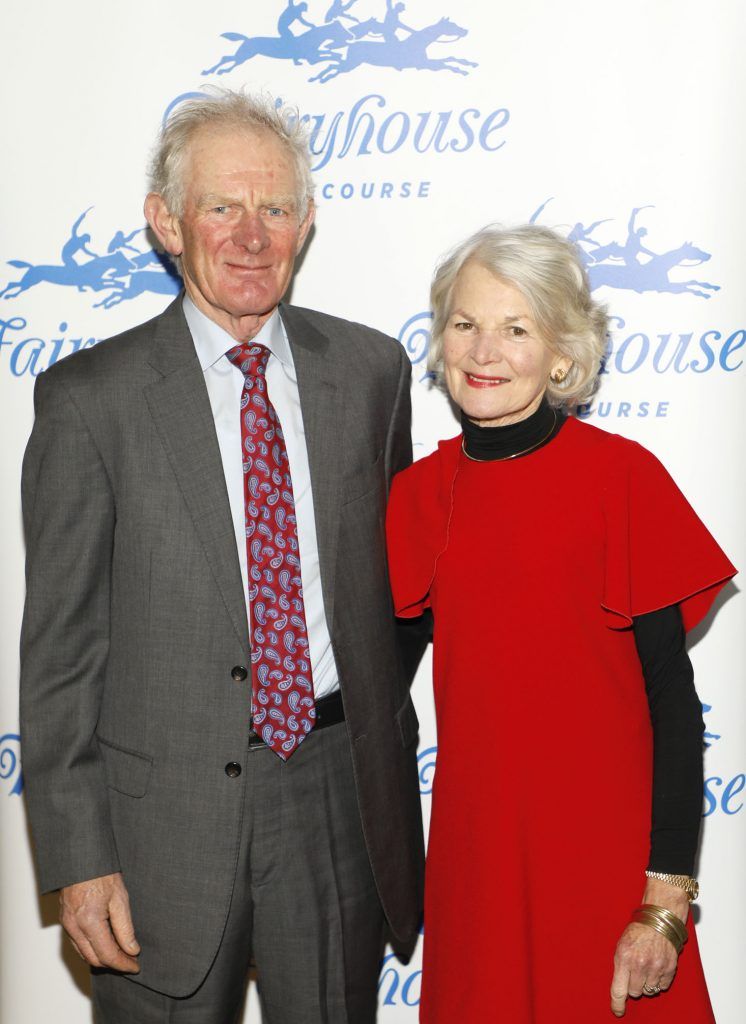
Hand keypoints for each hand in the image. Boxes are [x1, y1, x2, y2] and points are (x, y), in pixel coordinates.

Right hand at [59, 872, 139, 971]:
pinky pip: (77, 944)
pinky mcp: (65, 921)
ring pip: (84, 954)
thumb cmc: (102, 872)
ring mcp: (67, 925)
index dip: (123, 964)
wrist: (82, 857)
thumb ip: (125, 928)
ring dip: (102, 958)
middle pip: (94, 960)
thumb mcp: (120, 898)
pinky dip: (91, 949)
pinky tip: (105, 944)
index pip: (108, 955)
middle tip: (130, 961)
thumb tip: (132, 950)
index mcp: (89, 922)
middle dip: (113, 964)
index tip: (135, 966)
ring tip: (121, 955)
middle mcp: (75, 927)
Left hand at [609, 878, 688, 1016]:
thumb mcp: (621, 945)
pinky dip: (659, 981)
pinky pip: (663, 986)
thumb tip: (620, 989)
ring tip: (647, 966)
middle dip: (634, 985)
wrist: (659, 918)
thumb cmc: (638, 930)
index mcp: (624, 957)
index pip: (618, 989)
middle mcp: (640, 964)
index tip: (617, 1011)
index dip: (617, 1004)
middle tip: (636, 971)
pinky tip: (657, 967)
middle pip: (635, 993)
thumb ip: (620, 966)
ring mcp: (656, 967)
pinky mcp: (670, 968)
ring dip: (647, 983)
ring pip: (650, 991)